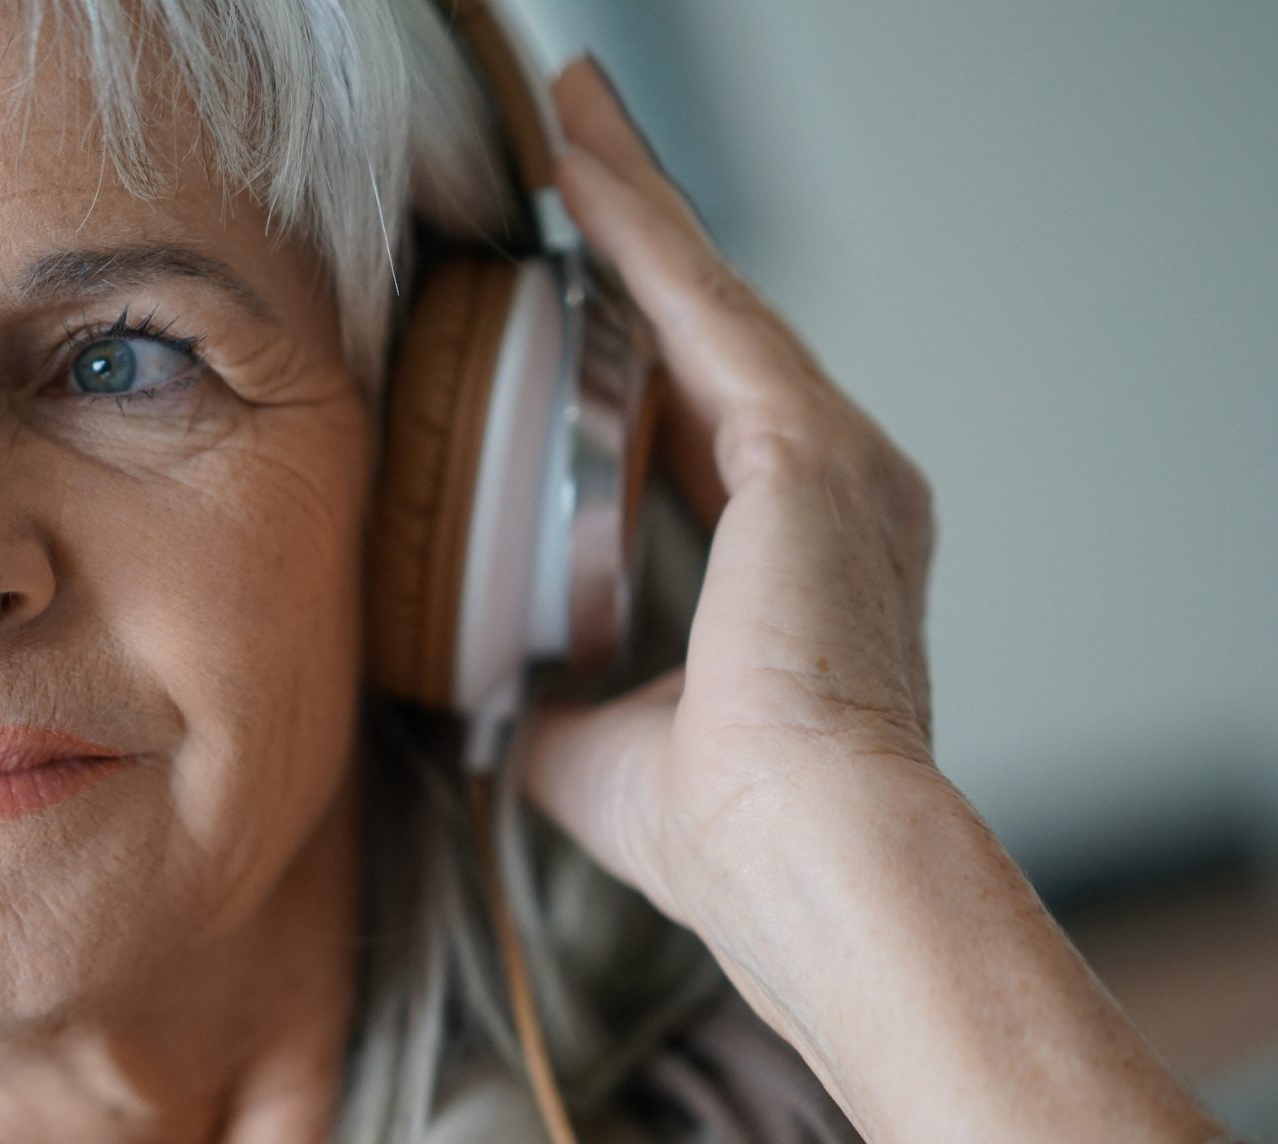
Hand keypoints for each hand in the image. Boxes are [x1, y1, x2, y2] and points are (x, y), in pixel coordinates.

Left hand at [521, 57, 943, 946]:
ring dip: (635, 202)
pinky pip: (706, 311)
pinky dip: (644, 236)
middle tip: (581, 140)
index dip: (635, 333)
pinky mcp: (809, 449)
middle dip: (640, 231)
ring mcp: (834, 462)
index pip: (695, 411)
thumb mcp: (592, 747)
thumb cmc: (720, 833)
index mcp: (796, 557)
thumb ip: (547, 698)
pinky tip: (587, 173)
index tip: (576, 277)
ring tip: (575, 117)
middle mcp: (834, 492)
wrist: (801, 860)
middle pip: (711, 328)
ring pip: (711, 297)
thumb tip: (476, 681)